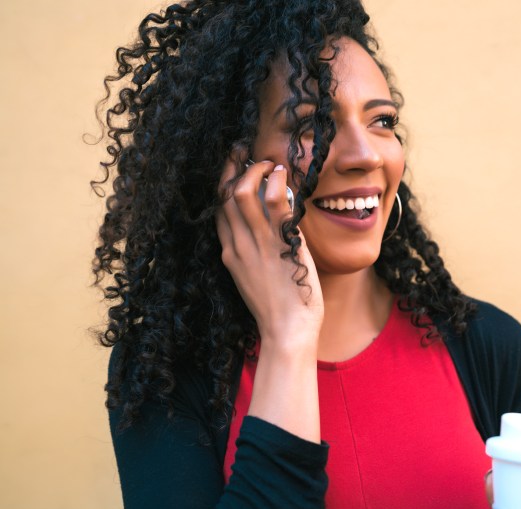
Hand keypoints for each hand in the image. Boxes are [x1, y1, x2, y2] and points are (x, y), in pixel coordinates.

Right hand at [216, 156, 323, 349]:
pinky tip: (282, 174)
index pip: (218, 211)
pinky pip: (275, 201)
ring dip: (253, 170)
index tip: (231, 167)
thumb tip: (270, 230)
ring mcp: (257, 244)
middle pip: (223, 196)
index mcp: (230, 254)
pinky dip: (276, 181)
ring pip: (241, 193)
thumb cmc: (280, 310)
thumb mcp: (257, 279)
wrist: (287, 332)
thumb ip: (256, 254)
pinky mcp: (280, 243)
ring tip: (268, 163)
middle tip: (242, 151)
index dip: (223, 184)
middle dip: (230, 167)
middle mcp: (237, 246)